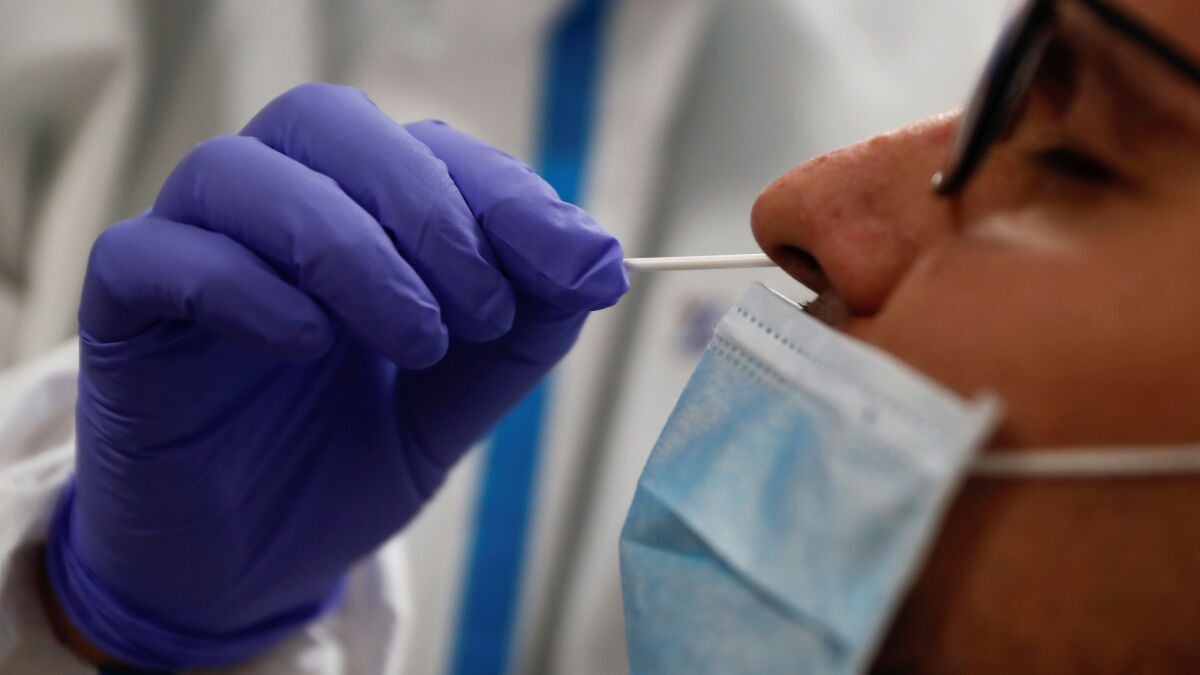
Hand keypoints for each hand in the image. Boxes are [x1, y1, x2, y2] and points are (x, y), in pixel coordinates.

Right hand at [45, 83, 626, 669]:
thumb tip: (599, 262)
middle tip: (482, 309)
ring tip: (415, 339)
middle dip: (427, 206)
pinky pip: (153, 255)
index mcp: (354, 216)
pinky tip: (308, 345)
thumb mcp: (457, 401)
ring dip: (348, 245)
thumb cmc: (348, 463)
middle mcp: (269, 211)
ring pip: (239, 173)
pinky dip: (243, 285)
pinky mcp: (123, 312)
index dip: (508, 196)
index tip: (582, 267)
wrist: (251, 565)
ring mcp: (189, 250)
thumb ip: (521, 331)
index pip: (426, 151)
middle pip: (327, 124)